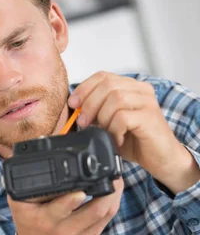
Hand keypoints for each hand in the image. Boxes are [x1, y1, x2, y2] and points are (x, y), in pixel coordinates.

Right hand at [7, 178, 123, 234]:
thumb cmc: (29, 220)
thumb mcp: (19, 202)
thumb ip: (25, 183)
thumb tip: (38, 154)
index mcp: (46, 220)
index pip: (61, 209)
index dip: (72, 199)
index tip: (81, 190)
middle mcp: (65, 229)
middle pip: (94, 211)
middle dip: (107, 191)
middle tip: (113, 172)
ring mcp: (81, 234)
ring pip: (105, 213)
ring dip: (114, 194)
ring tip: (117, 176)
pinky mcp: (92, 234)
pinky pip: (108, 217)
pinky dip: (114, 201)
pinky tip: (115, 188)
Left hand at [68, 72, 199, 193]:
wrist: (161, 159)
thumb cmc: (136, 142)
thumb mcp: (111, 124)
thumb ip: (97, 114)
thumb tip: (75, 110)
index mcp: (131, 87)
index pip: (103, 76)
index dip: (84, 88)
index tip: (73, 104)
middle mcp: (141, 90)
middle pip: (107, 85)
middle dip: (89, 104)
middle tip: (84, 123)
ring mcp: (147, 102)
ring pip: (115, 98)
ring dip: (102, 118)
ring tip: (104, 132)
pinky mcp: (150, 117)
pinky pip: (123, 117)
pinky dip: (114, 130)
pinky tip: (117, 139)